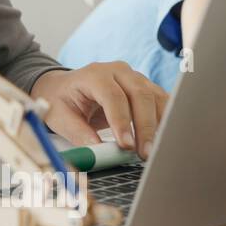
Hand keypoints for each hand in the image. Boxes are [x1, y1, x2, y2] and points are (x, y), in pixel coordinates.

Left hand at [29, 63, 168, 159]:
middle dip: (145, 126)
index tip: (126, 145)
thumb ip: (78, 133)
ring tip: (153, 151)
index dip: (121, 121)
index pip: (112, 96)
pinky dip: (165, 120)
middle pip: (140, 95)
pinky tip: (161, 139)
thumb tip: (99, 152)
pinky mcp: (146, 87)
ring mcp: (135, 77)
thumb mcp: (60, 117)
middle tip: (144, 153)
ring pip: (155, 98)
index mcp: (94, 74)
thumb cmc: (62, 101)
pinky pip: (161, 102)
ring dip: (159, 125)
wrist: (66, 88)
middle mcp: (118, 71)